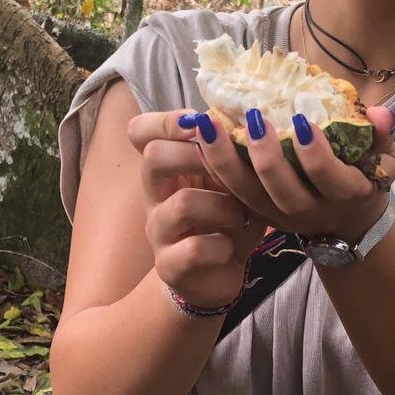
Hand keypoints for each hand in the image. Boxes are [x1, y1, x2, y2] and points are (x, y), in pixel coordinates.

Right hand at [129, 110, 266, 308]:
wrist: (217, 275)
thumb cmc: (225, 220)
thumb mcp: (231, 182)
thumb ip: (232, 155)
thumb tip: (254, 119)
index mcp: (167, 169)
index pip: (140, 132)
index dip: (165, 120)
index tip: (197, 122)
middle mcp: (154, 196)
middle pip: (154, 157)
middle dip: (199, 157)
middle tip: (230, 172)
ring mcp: (158, 232)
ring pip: (182, 204)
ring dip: (223, 207)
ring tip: (241, 216)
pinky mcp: (169, 265)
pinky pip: (193, 248)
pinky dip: (220, 246)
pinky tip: (229, 248)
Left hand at [186, 104, 394, 242]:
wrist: (348, 220)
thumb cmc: (366, 175)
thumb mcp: (385, 157)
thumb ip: (383, 135)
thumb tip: (382, 114)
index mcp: (347, 195)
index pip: (331, 179)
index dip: (315, 155)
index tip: (301, 122)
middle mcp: (310, 211)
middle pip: (284, 192)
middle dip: (266, 156)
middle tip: (252, 118)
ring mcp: (279, 216)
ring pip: (248, 195)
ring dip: (225, 160)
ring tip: (208, 124)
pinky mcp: (257, 212)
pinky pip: (231, 192)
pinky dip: (214, 166)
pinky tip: (199, 137)